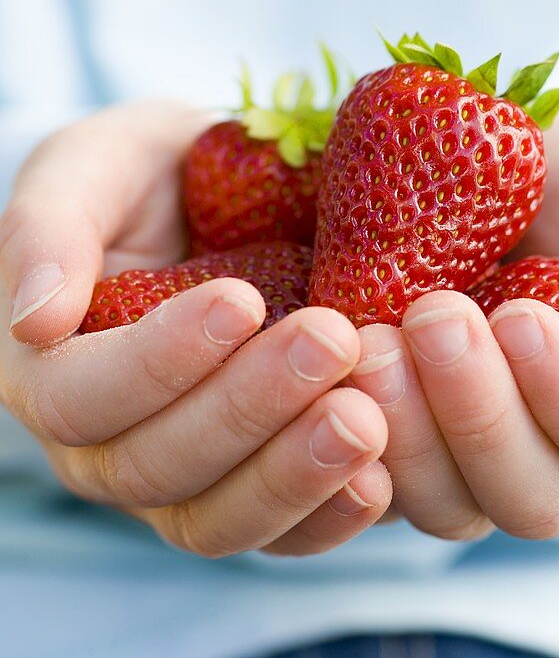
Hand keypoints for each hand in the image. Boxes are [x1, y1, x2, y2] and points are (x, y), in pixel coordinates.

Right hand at [0, 101, 390, 556]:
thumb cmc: (143, 175)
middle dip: (247, 408)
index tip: (240, 299)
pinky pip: (282, 534)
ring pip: (219, 519)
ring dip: (294, 474)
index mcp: (50, 369)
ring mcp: (181, 478)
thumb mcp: (92, 166)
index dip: (158, 360)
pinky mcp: (252, 487)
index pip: (81, 397)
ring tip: (364, 418)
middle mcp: (104, 445)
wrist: (217, 199)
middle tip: (330, 341)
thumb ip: (49, 226)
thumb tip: (35, 317)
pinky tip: (380, 480)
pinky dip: (330, 516)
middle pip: (157, 466)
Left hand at [348, 108, 558, 540]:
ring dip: (408, 430)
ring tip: (371, 338)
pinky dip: (345, 437)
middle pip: (535, 500)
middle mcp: (553, 450)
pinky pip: (369, 486)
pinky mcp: (391, 443)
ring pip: (448, 506)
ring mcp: (466, 458)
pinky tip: (328, 369)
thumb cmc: (556, 171)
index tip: (522, 317)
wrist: (452, 154)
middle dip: (481, 413)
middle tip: (434, 313)